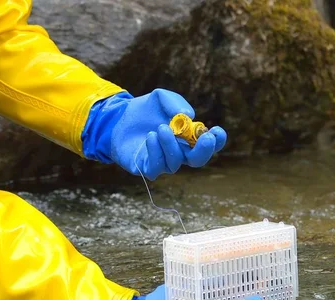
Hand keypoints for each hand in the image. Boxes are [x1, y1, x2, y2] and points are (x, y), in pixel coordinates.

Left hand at [82, 89, 226, 179]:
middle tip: (204, 137)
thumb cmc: (145, 109)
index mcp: (188, 137)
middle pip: (198, 160)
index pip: (209, 144)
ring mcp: (163, 162)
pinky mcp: (146, 167)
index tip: (217, 131)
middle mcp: (179, 152)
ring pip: (175, 162)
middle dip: (203, 150)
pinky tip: (151, 136)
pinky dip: (156, 151)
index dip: (217, 141)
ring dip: (171, 145)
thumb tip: (188, 116)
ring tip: (161, 128)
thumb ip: (175, 103)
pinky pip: (156, 167)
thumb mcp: (161, 98)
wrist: (117, 118)